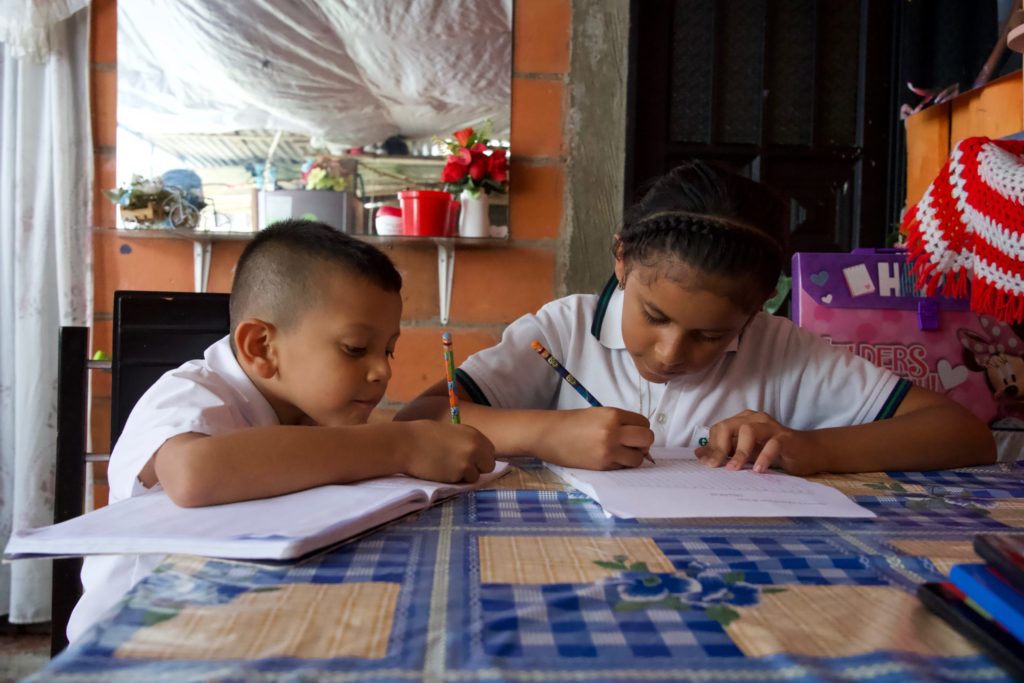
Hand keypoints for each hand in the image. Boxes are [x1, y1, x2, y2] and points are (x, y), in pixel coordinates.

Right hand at [400, 421, 496, 482]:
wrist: (407, 444)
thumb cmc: (423, 434)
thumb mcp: (451, 432)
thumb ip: (466, 442)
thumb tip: (476, 453)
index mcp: (474, 434)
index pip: (490, 451)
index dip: (481, 456)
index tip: (470, 458)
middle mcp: (475, 448)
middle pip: (489, 465)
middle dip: (478, 468)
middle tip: (461, 467)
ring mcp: (467, 463)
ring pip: (475, 476)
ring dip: (464, 475)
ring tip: (447, 468)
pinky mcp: (457, 476)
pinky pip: (462, 482)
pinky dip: (454, 480)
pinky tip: (441, 471)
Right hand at [537, 407, 653, 469]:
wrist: (548, 435)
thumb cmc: (572, 423)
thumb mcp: (598, 414)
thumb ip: (619, 422)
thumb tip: (639, 437)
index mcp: (613, 415)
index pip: (643, 423)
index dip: (641, 428)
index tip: (634, 432)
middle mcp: (613, 432)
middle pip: (646, 439)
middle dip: (644, 443)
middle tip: (634, 445)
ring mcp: (608, 450)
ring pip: (638, 458)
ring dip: (634, 457)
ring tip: (622, 454)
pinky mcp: (602, 465)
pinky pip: (623, 467)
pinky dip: (621, 465)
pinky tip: (610, 459)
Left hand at [694, 410, 825, 475]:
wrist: (807, 452)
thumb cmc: (774, 451)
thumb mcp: (746, 452)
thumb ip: (725, 451)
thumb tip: (699, 454)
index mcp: (742, 420)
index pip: (719, 429)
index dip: (710, 446)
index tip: (706, 465)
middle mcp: (755, 419)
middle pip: (728, 427)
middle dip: (719, 448)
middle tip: (715, 468)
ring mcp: (771, 427)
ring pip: (748, 431)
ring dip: (739, 452)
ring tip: (734, 470)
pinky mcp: (786, 438)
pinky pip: (772, 444)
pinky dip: (763, 457)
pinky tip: (758, 471)